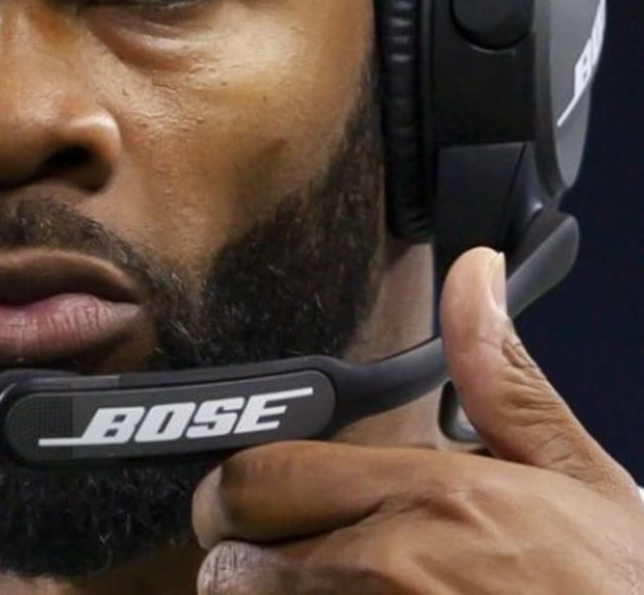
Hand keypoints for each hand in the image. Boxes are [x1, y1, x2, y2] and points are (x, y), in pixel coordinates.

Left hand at [192, 248, 643, 591]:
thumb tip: (473, 274)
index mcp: (432, 499)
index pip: (259, 476)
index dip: (242, 486)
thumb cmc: (624, 592)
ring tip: (315, 592)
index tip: (254, 495)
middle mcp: (390, 572)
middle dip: (243, 552)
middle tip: (275, 552)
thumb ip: (501, 377)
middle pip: (232, 558)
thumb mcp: (580, 480)